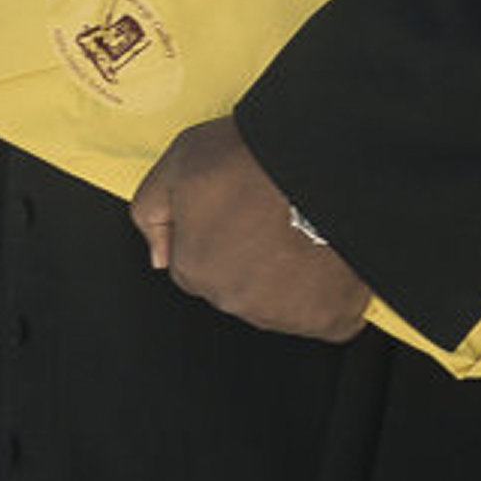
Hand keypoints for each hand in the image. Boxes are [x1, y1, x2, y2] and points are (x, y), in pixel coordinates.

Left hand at [129, 116, 372, 342]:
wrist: (327, 166)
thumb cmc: (256, 159)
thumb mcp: (180, 160)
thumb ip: (152, 209)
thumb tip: (157, 256)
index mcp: (195, 268)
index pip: (191, 262)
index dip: (211, 231)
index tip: (235, 210)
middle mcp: (235, 301)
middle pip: (232, 284)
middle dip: (245, 256)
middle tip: (268, 215)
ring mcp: (284, 315)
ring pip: (274, 301)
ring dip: (283, 275)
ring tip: (302, 230)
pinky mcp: (329, 320)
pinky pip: (323, 314)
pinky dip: (326, 292)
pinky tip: (328, 259)